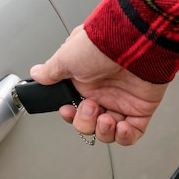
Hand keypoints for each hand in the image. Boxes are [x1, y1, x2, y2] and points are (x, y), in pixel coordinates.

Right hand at [30, 25, 167, 145]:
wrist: (132, 41)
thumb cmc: (101, 45)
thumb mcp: (66, 57)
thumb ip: (51, 70)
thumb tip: (37, 74)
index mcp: (86, 82)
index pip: (75, 108)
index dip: (71, 115)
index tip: (68, 110)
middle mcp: (104, 91)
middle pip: (89, 123)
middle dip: (86, 122)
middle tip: (90, 107)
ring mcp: (123, 100)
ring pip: (109, 131)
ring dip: (104, 132)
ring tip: (106, 120)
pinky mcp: (142, 108)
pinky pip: (134, 132)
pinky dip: (126, 137)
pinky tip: (121, 128)